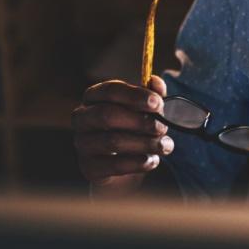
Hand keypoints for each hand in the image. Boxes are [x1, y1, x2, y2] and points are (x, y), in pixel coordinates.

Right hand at [72, 75, 172, 195]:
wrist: (122, 166)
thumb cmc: (133, 129)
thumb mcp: (145, 110)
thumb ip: (151, 95)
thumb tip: (155, 81)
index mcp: (94, 96)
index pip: (110, 90)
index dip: (135, 95)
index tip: (158, 103)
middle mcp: (82, 118)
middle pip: (107, 115)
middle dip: (140, 121)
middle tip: (163, 127)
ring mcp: (82, 143)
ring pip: (113, 141)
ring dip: (145, 143)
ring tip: (165, 146)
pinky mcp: (88, 167)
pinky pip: (115, 165)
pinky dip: (139, 163)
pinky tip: (153, 160)